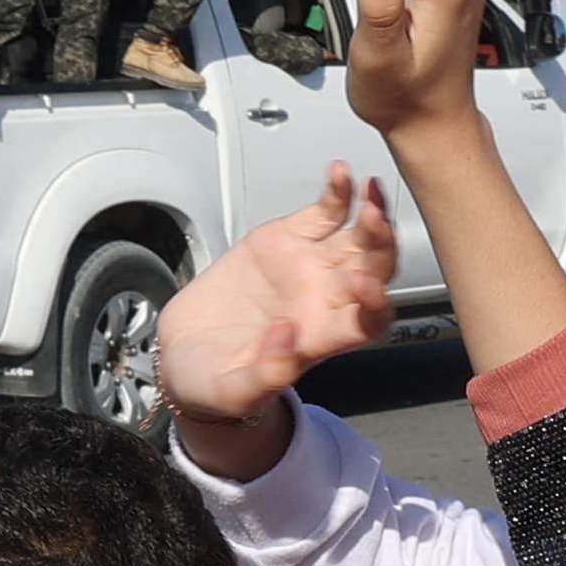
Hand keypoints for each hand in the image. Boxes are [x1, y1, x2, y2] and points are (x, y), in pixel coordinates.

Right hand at [157, 165, 402, 472]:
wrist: (183, 352)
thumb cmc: (213, 381)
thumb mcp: (233, 393)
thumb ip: (265, 375)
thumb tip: (289, 337)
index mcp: (323, 338)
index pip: (370, 321)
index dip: (377, 302)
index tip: (364, 285)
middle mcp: (327, 300)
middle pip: (375, 270)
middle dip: (382, 246)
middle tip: (375, 221)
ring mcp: (311, 266)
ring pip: (357, 236)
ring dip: (371, 213)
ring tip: (369, 189)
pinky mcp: (287, 239)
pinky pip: (324, 213)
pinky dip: (337, 192)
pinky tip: (340, 172)